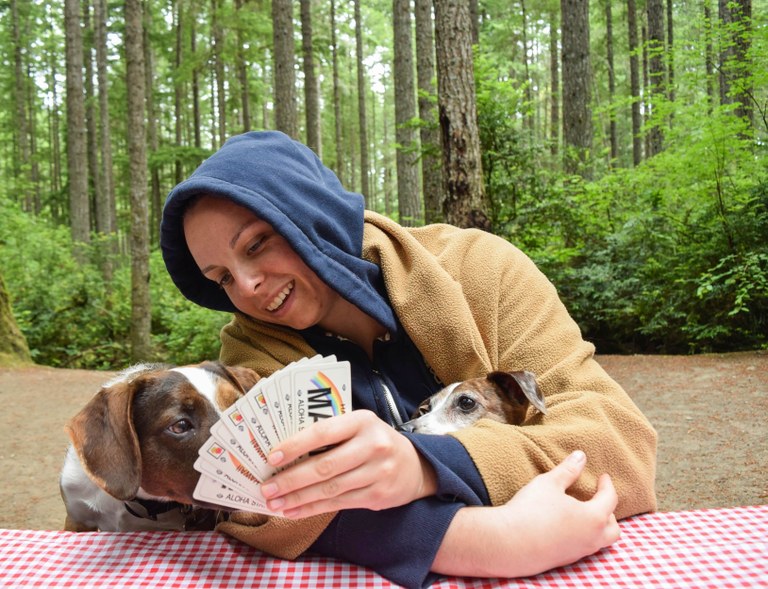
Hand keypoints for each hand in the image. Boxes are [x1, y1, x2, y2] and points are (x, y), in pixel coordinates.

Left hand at [260, 410, 436, 517]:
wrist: (415, 466)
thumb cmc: (374, 442)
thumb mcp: (358, 427)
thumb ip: (330, 434)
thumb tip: (285, 452)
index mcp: (362, 421)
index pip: (323, 432)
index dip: (296, 445)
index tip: (272, 457)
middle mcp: (372, 445)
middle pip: (325, 465)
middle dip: (291, 479)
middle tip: (267, 487)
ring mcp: (377, 472)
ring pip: (329, 488)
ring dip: (298, 498)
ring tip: (274, 503)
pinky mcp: (377, 495)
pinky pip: (338, 504)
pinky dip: (312, 509)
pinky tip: (294, 512)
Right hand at [432, 451, 619, 577]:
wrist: (509, 543)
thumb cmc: (532, 510)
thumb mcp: (549, 483)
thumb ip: (568, 470)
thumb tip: (580, 456)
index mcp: (593, 518)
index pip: (610, 499)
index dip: (607, 485)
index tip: (602, 477)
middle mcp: (591, 538)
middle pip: (613, 529)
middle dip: (609, 513)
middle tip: (598, 500)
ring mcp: (578, 552)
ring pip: (599, 541)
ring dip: (597, 527)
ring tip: (583, 514)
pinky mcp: (564, 561)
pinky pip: (582, 548)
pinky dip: (582, 536)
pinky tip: (565, 527)